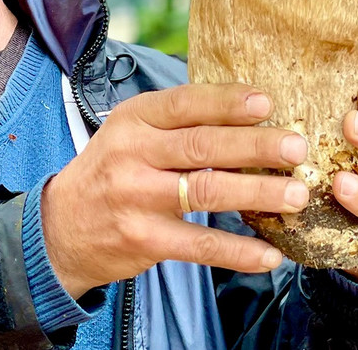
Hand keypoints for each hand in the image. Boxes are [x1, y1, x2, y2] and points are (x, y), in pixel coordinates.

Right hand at [40, 83, 309, 296]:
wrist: (60, 227)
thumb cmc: (112, 171)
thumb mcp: (131, 133)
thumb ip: (178, 123)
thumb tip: (251, 113)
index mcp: (133, 119)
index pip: (184, 103)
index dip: (227, 102)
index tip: (267, 103)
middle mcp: (132, 154)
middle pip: (202, 145)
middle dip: (255, 146)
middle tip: (297, 148)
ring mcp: (136, 198)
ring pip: (206, 192)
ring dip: (257, 193)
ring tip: (297, 195)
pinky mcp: (144, 240)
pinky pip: (200, 246)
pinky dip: (238, 252)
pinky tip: (271, 254)